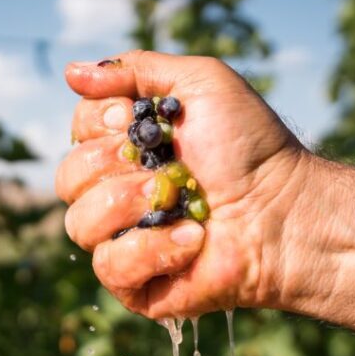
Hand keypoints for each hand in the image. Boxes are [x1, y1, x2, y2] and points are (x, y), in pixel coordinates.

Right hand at [57, 50, 309, 317]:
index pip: (77, 131)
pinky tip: (193, 239)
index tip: (135, 120)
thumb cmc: (251, 147)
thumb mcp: (200, 83)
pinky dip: (152, 250)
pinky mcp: (137, 286)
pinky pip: (109, 267)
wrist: (287, 209)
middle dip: (112, 166)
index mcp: (125, 148)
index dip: (100, 123)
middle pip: (67, 179)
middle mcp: (117, 195)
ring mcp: (124, 241)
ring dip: (129, 207)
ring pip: (79, 225)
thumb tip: (70, 72)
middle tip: (167, 168)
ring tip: (180, 202)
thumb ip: (135, 69)